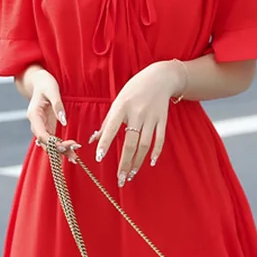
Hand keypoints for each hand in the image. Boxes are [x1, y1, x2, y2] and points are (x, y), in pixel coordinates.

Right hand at [25, 69, 78, 159]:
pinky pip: (53, 140)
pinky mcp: (47, 126)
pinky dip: (61, 146)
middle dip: (59, 150)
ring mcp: (41, 126)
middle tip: (74, 154)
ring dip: (61, 151)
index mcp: (34, 115)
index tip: (67, 145)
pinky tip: (71, 152)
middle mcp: (36, 123)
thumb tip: (63, 121)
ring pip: (49, 144)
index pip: (41, 134)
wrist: (39, 80)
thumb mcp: (52, 90)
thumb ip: (57, 105)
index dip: (53, 142)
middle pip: (45, 143)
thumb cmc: (45, 83)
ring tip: (75, 158)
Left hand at [92, 60, 184, 185]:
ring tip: (131, 174)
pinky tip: (150, 162)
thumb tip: (93, 140)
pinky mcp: (162, 120)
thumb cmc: (134, 89)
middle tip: (120, 178)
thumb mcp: (118, 101)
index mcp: (122, 107)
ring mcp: (151, 117)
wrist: (160, 77)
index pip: (111, 128)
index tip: (99, 158)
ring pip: (145, 144)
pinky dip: (156, 152)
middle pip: (130, 142)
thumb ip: (107, 122)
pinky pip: (159, 139)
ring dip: (138, 161)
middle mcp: (137, 113)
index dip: (105, 143)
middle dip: (125, 162)